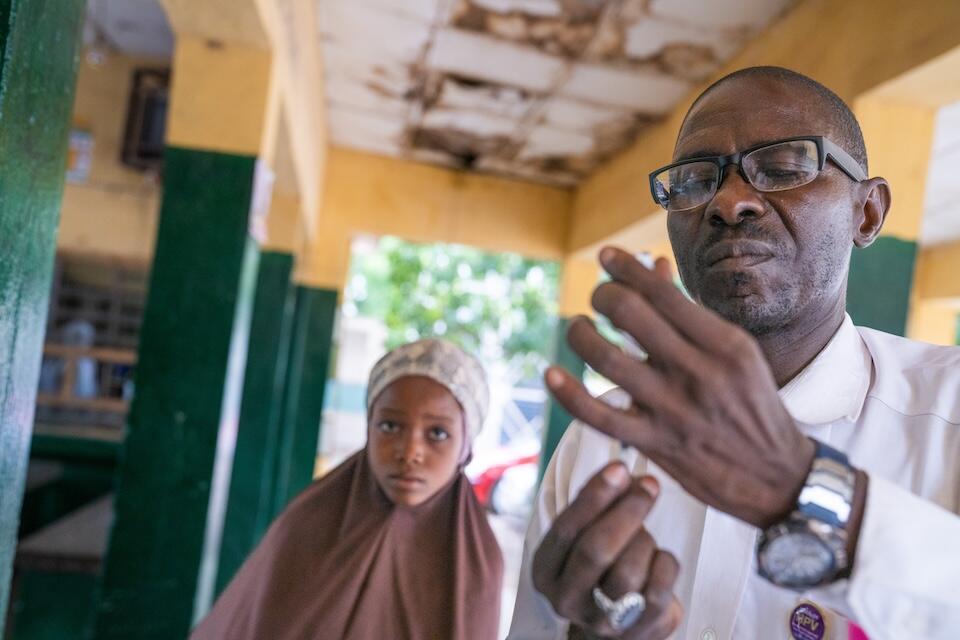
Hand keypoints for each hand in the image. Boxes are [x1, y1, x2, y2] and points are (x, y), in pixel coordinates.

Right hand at [533, 463, 681, 638]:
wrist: (614, 623)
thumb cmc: (599, 567)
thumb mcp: (584, 536)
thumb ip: (596, 507)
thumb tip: (622, 473)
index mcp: (545, 570)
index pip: (565, 529)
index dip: (594, 497)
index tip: (619, 468)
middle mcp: (566, 599)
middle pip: (596, 551)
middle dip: (627, 511)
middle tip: (649, 485)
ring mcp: (600, 620)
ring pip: (628, 571)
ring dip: (645, 542)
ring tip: (645, 535)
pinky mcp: (637, 631)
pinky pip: (658, 591)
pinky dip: (665, 564)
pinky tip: (660, 558)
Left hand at [545, 247, 815, 528]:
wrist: (776, 476)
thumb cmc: (753, 404)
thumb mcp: (736, 352)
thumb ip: (690, 313)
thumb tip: (653, 267)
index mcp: (723, 343)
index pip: (661, 291)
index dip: (624, 268)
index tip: (606, 256)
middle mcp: (697, 371)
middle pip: (628, 313)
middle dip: (602, 295)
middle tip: (598, 298)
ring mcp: (672, 408)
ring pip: (605, 358)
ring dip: (580, 334)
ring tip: (579, 327)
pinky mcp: (653, 442)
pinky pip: (597, 414)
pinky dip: (567, 392)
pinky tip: (550, 373)